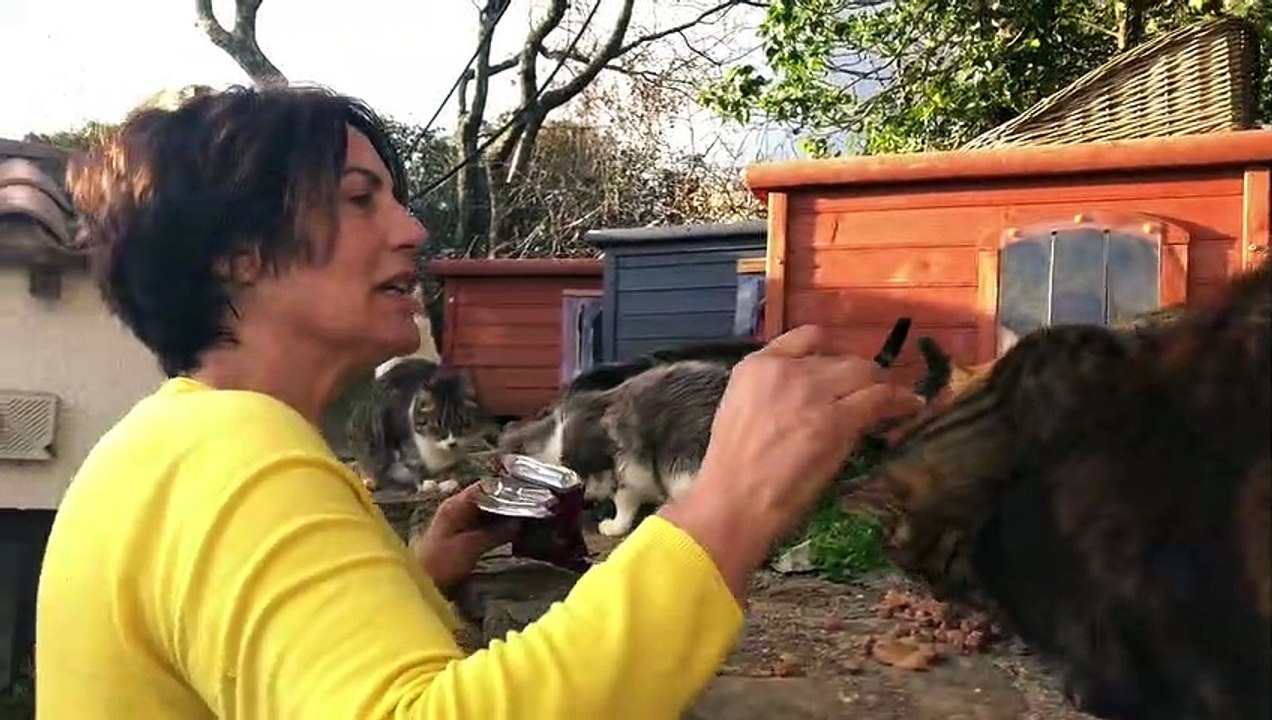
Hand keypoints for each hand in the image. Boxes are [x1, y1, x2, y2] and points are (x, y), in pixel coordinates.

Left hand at [411, 482, 520, 597]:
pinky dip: (498, 526)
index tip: (529, 491)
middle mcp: (458, 508)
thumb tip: (520, 522)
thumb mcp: (471, 547)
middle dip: (510, 501)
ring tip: (530, 516)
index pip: (485, 486)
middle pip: (488, 497)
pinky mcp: (462, 536)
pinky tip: (515, 531)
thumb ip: (496, 532)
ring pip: (488, 511)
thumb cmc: (442, 563)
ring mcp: (459, 522)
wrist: (420, 585)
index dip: (507, 487)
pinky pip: (484, 524)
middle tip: (535, 505)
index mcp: (456, 505)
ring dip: (505, 514)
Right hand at [659, 325, 924, 600]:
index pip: (805, 337)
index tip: (842, 368)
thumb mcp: (740, 410)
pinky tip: (910, 407)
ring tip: (899, 398)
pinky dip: (899, 402)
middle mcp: (786, 370)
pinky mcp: (836, 421)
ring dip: (883, 386)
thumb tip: (809, 396)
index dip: (831, 351)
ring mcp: (812, 393)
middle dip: (861, 375)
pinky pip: (879, 400)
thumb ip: (770, 392)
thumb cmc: (732, 470)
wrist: (734, 501)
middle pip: (841, 358)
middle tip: (873, 392)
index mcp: (755, 366)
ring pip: (864, 374)